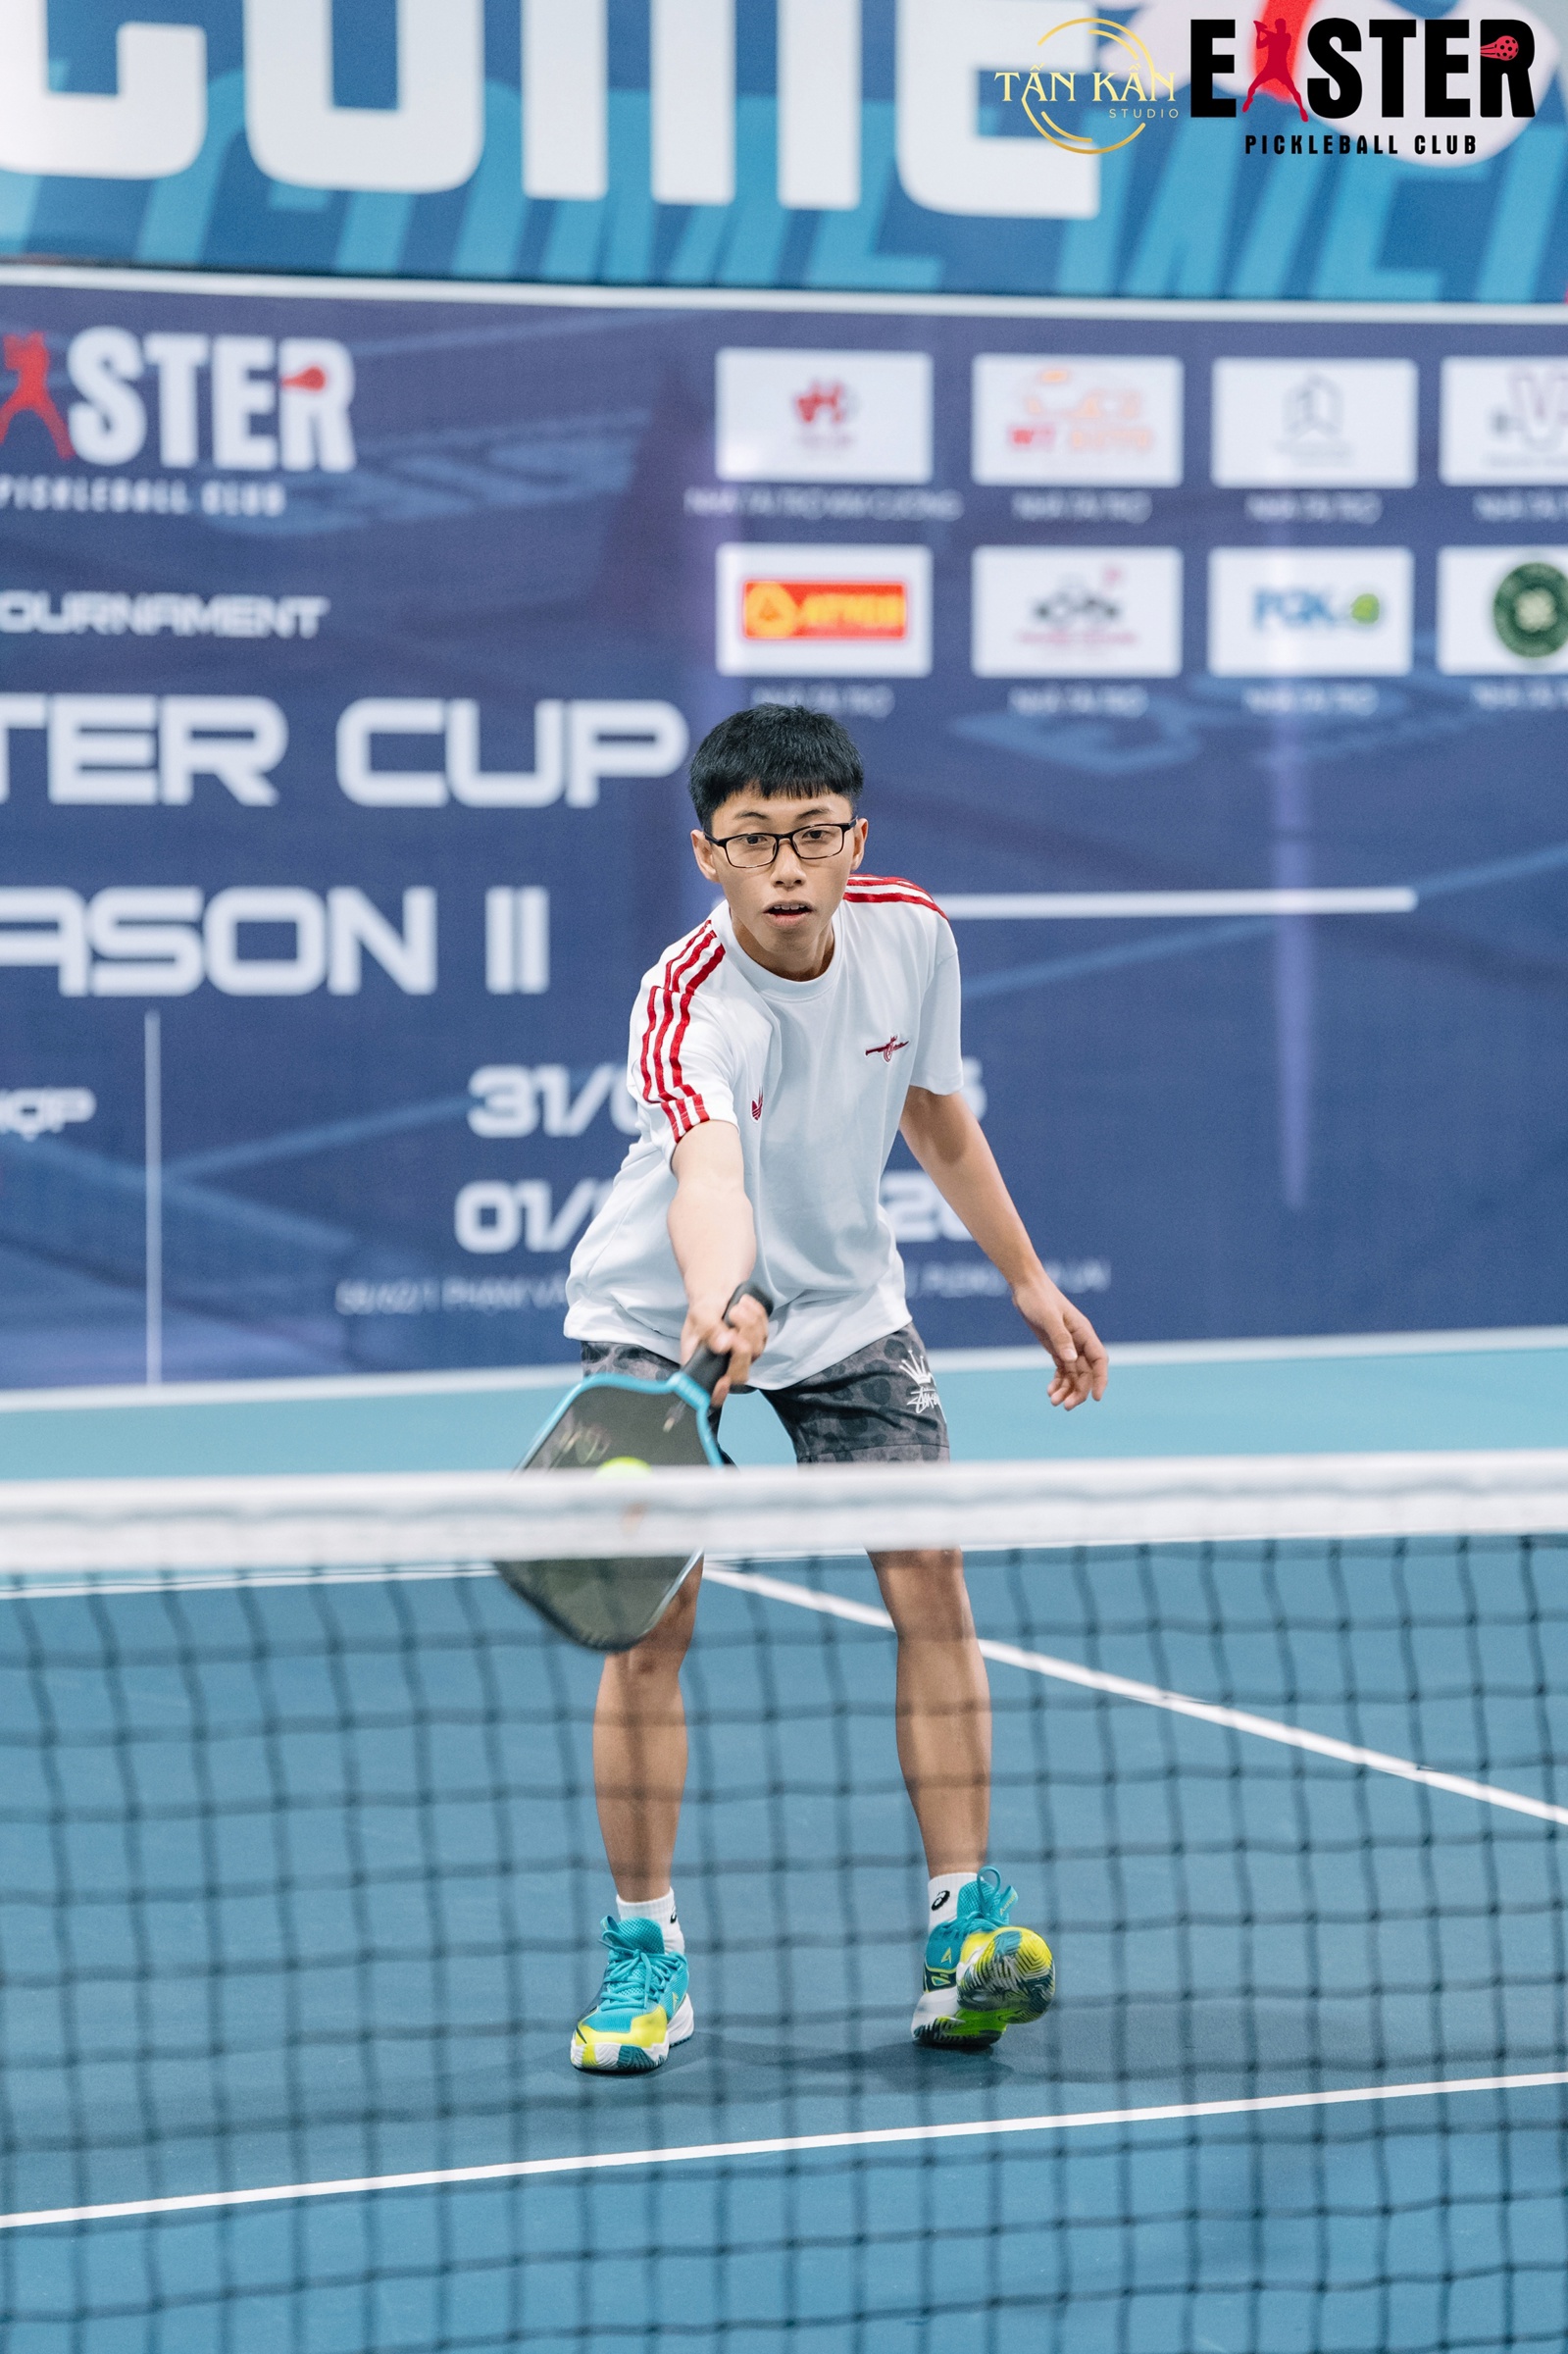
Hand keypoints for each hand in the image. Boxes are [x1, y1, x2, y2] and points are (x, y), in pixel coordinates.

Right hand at [679, 1289, 769, 1406]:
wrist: (719, 1287)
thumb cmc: (705, 1305)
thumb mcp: (700, 1314)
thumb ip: (709, 1329)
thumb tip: (723, 1346)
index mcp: (702, 1364)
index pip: (710, 1393)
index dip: (718, 1395)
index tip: (723, 1381)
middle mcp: (723, 1364)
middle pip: (740, 1374)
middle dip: (741, 1349)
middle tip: (733, 1323)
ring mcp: (743, 1354)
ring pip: (756, 1350)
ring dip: (748, 1324)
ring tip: (735, 1307)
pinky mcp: (757, 1341)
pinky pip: (764, 1332)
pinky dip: (756, 1315)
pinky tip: (744, 1304)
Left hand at [1011, 1269, 1107, 1408]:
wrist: (1025, 1286)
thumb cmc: (1038, 1298)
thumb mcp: (1048, 1317)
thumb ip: (1060, 1338)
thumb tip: (1071, 1359)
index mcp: (1084, 1332)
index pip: (1099, 1361)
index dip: (1100, 1380)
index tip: (1096, 1398)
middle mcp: (1079, 1340)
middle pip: (1086, 1372)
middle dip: (1079, 1391)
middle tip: (1066, 1406)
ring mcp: (1068, 1344)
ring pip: (1074, 1374)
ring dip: (1067, 1389)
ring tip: (1054, 1402)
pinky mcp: (1057, 1346)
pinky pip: (1063, 1369)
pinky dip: (1058, 1382)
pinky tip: (1050, 1391)